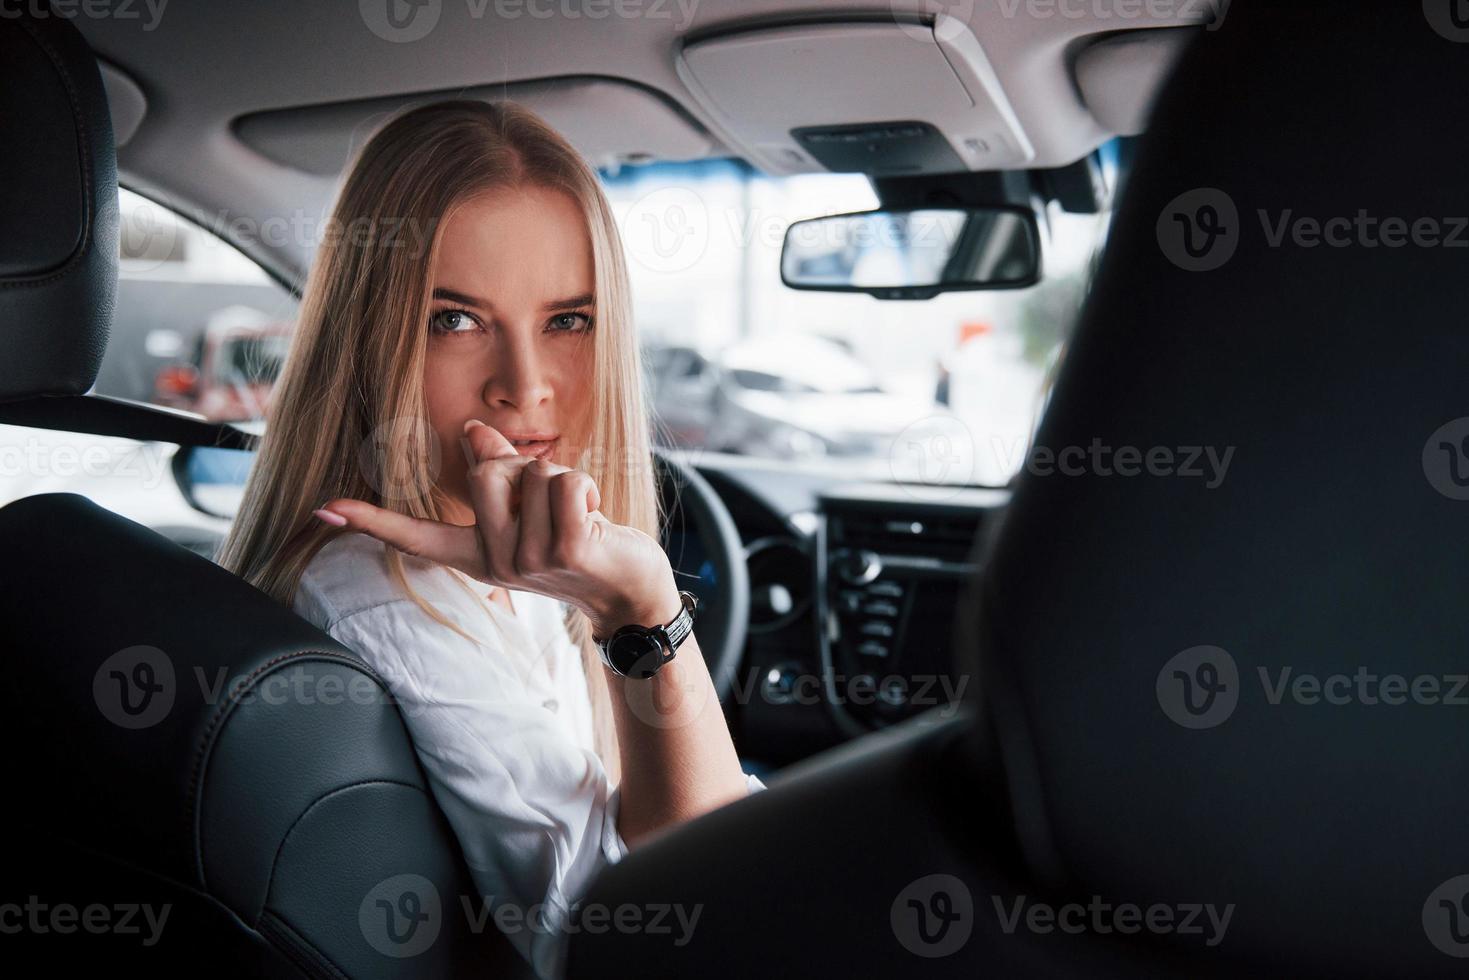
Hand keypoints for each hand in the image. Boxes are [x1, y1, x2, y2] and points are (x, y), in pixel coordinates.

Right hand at [315, 419, 677, 636]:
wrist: (629, 590)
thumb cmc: (582, 541)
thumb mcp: (532, 510)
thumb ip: (500, 469)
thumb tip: (472, 428)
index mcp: (478, 555)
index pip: (416, 537)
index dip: (372, 520)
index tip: (325, 509)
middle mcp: (495, 562)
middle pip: (487, 472)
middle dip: (525, 469)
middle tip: (553, 504)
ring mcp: (529, 562)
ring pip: (533, 474)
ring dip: (563, 481)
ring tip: (578, 517)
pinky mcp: (567, 552)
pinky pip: (566, 484)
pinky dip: (586, 486)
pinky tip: (596, 519)